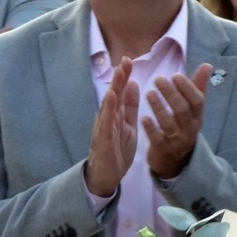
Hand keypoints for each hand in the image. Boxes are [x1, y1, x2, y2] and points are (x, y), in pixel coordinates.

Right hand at [84, 56, 138, 199]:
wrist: (106, 176)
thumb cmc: (117, 150)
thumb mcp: (128, 125)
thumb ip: (130, 107)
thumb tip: (134, 85)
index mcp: (116, 115)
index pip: (120, 92)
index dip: (124, 77)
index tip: (130, 60)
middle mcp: (107, 118)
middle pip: (114, 94)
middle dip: (119, 77)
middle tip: (125, 59)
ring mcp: (104, 128)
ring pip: (109, 105)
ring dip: (114, 88)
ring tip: (119, 73)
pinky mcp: (103, 139)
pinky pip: (106, 121)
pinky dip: (108, 108)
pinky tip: (111, 96)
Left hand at [144, 63, 212, 181]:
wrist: (175, 161)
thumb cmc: (183, 127)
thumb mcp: (193, 110)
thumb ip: (197, 87)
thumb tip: (208, 65)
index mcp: (198, 117)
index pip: (197, 101)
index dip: (187, 88)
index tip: (175, 75)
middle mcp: (190, 129)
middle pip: (183, 111)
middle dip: (171, 94)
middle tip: (158, 79)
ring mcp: (177, 141)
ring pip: (170, 124)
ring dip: (159, 108)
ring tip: (149, 94)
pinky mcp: (163, 150)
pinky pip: (158, 139)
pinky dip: (151, 128)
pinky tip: (143, 117)